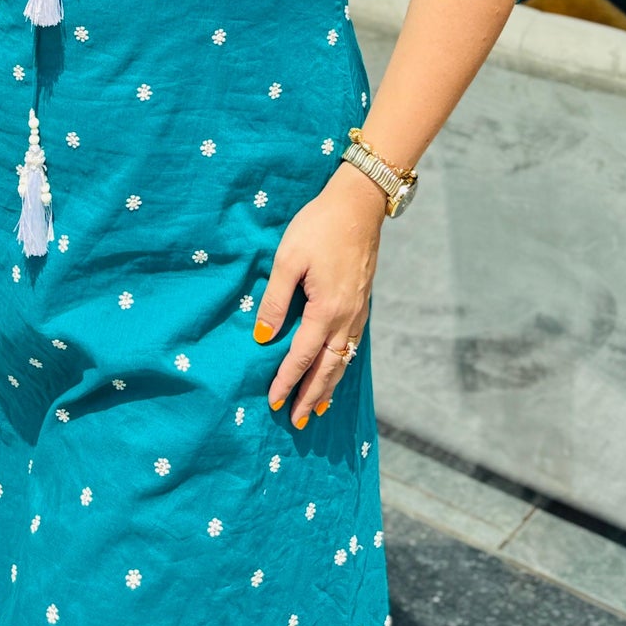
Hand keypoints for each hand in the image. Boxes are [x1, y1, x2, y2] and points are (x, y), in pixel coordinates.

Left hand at [253, 163, 385, 425]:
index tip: (273, 401)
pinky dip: (342, 364)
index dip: (287, 379)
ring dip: (329, 385)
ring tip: (317, 407)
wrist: (359, 204)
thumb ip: (275, 300)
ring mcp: (358, 311)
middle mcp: (347, 317)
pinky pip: (352, 344)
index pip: (302, 356)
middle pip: (328, 367)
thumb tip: (263, 337)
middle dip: (311, 394)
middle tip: (297, 420)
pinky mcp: (362, 302)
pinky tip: (336, 368)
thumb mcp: (288, 258)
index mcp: (326, 309)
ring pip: (343, 359)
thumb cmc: (318, 227)